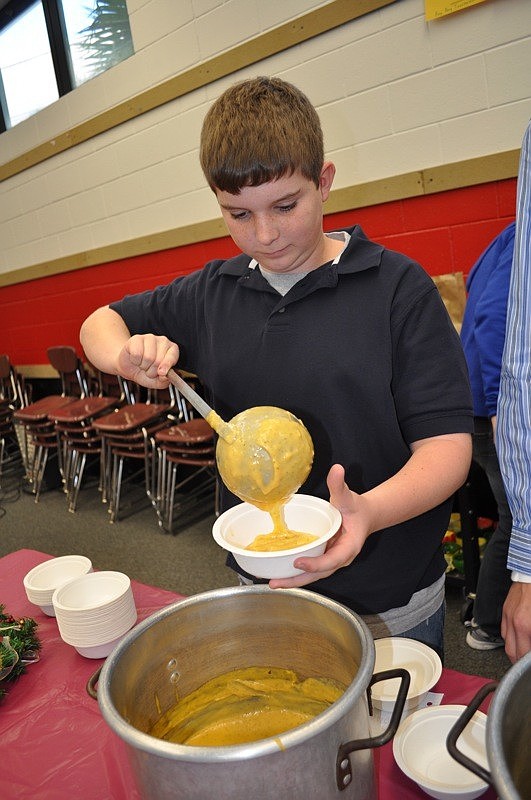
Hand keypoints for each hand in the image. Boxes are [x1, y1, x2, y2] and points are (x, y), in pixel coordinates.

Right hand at [117, 334, 179, 388]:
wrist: (129, 368)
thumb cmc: (145, 372)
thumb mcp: (156, 382)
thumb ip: (163, 381)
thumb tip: (164, 376)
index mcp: (172, 350)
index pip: (172, 356)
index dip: (166, 365)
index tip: (161, 373)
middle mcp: (163, 341)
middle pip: (158, 360)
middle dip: (152, 371)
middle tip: (148, 370)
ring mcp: (150, 338)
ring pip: (148, 357)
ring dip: (143, 366)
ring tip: (142, 364)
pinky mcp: (137, 338)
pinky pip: (137, 353)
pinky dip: (135, 361)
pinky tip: (135, 359)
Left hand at [269, 464, 370, 588]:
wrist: (366, 516)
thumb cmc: (357, 508)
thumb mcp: (348, 496)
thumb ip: (340, 485)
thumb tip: (337, 469)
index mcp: (348, 547)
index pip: (331, 560)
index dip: (315, 564)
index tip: (298, 562)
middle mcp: (339, 559)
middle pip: (318, 574)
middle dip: (296, 580)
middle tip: (275, 582)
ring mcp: (331, 560)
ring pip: (312, 575)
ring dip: (293, 580)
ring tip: (272, 582)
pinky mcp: (324, 558)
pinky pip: (310, 569)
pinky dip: (295, 572)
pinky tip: (279, 572)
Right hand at [501, 581, 530, 662]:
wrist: (530, 574)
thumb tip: (530, 647)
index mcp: (525, 626)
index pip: (523, 655)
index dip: (526, 663)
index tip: (528, 664)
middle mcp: (514, 623)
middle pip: (512, 653)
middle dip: (519, 662)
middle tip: (526, 665)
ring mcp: (507, 616)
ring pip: (507, 643)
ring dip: (515, 651)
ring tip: (523, 653)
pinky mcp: (505, 610)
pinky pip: (504, 631)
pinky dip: (510, 638)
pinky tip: (518, 638)